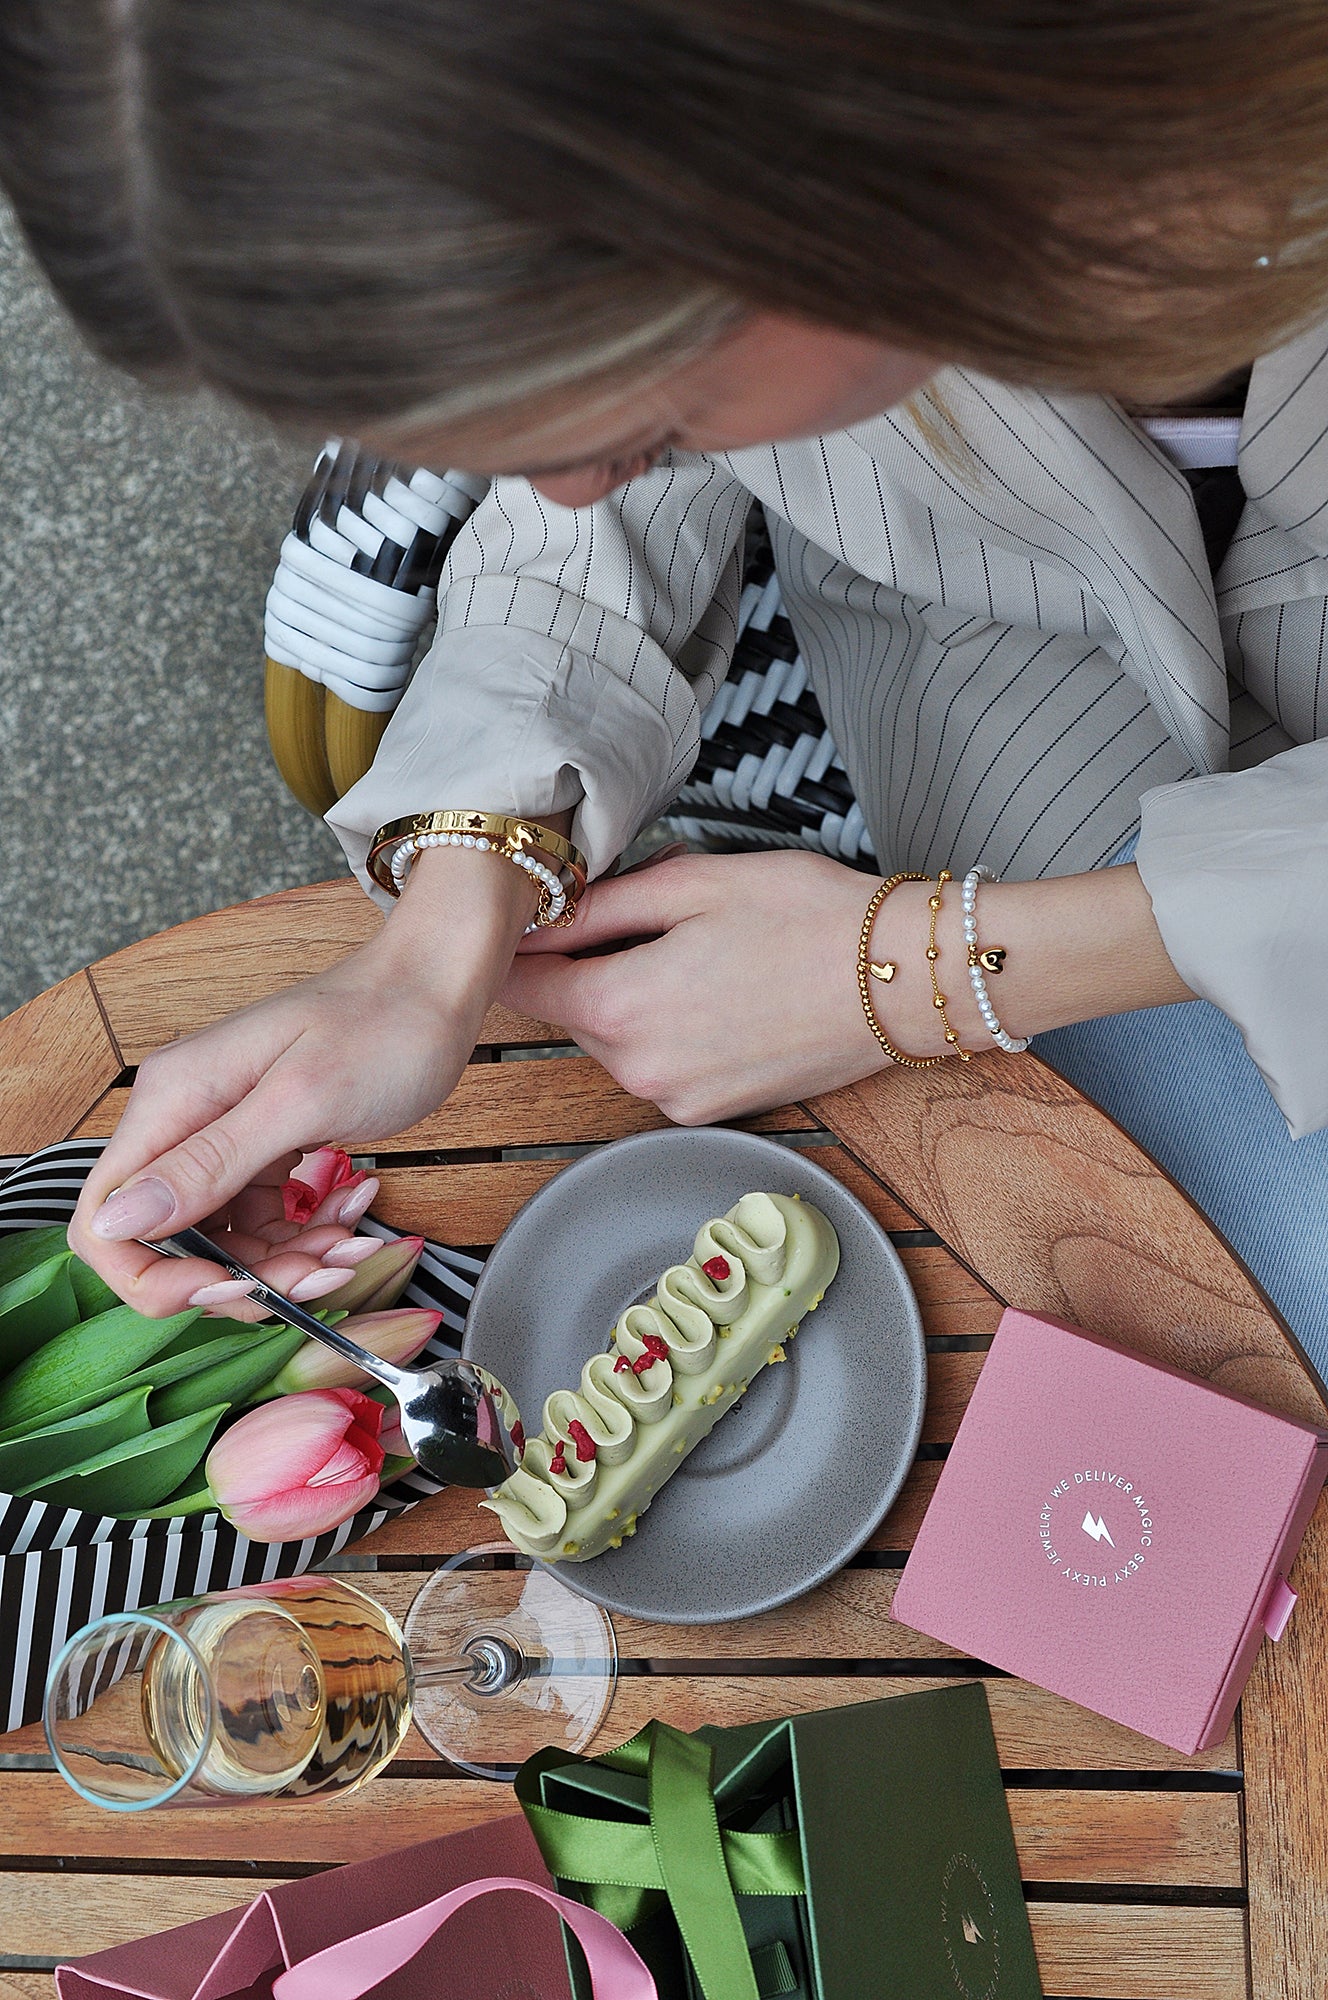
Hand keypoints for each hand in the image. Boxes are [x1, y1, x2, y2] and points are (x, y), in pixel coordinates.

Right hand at [70, 843, 539, 1315]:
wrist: (437, 986)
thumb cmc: (382, 1024)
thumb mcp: (301, 1100)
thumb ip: (209, 1163)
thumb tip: (117, 1219)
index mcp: (174, 1101)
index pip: (105, 1220)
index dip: (152, 1276)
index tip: (225, 1289)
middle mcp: (186, 1118)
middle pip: (172, 1241)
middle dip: (244, 1274)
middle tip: (317, 1273)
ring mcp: (225, 1132)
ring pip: (227, 1238)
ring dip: (289, 1259)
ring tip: (351, 1244)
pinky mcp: (265, 1144)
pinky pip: (267, 1216)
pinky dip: (310, 1231)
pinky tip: (354, 1209)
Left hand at [502, 849, 1192, 1127]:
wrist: (907, 979)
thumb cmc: (814, 919)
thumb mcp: (694, 883)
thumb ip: (601, 904)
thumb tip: (543, 915)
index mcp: (622, 1008)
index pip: (522, 987)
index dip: (518, 946)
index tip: (526, 916)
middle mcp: (640, 1070)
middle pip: (571, 1015)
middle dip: (588, 968)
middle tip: (640, 913)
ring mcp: (678, 1099)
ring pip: (618, 1041)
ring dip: (633, 997)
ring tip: (698, 947)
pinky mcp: (715, 1111)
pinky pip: (663, 1064)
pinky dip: (674, 1028)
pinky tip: (724, 987)